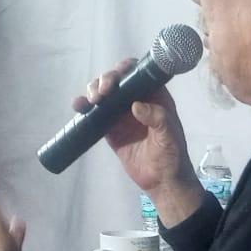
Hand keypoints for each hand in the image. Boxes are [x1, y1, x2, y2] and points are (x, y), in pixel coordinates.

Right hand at [79, 59, 198, 205]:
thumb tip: (136, 105)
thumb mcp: (169, 136)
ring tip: (91, 100)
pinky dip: (85, 107)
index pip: (139, 74)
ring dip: (93, 90)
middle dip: (106, 80)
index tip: (116, 77)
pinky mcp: (110, 128)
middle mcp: (137, 100)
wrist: (162, 181)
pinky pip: (95, 113)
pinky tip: (79, 107)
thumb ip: (158, 119)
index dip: (125, 69)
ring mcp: (122, 114)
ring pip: (104, 93)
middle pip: (117, 80)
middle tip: (102, 93)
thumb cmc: (172, 156)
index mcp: (155, 97)